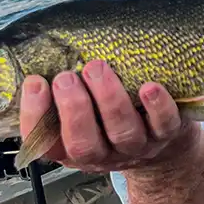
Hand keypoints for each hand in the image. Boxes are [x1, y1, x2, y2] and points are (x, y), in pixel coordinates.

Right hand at [18, 59, 197, 173]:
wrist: (164, 142)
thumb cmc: (112, 118)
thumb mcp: (84, 110)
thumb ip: (62, 91)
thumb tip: (41, 51)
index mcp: (74, 148)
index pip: (46, 144)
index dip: (35, 117)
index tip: (35, 83)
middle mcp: (104, 153)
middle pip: (83, 144)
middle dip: (73, 109)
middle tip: (66, 78)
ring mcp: (137, 146)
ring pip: (122, 131)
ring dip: (109, 100)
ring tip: (97, 68)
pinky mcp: (168, 134)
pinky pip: (163, 125)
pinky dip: (157, 107)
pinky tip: (149, 88)